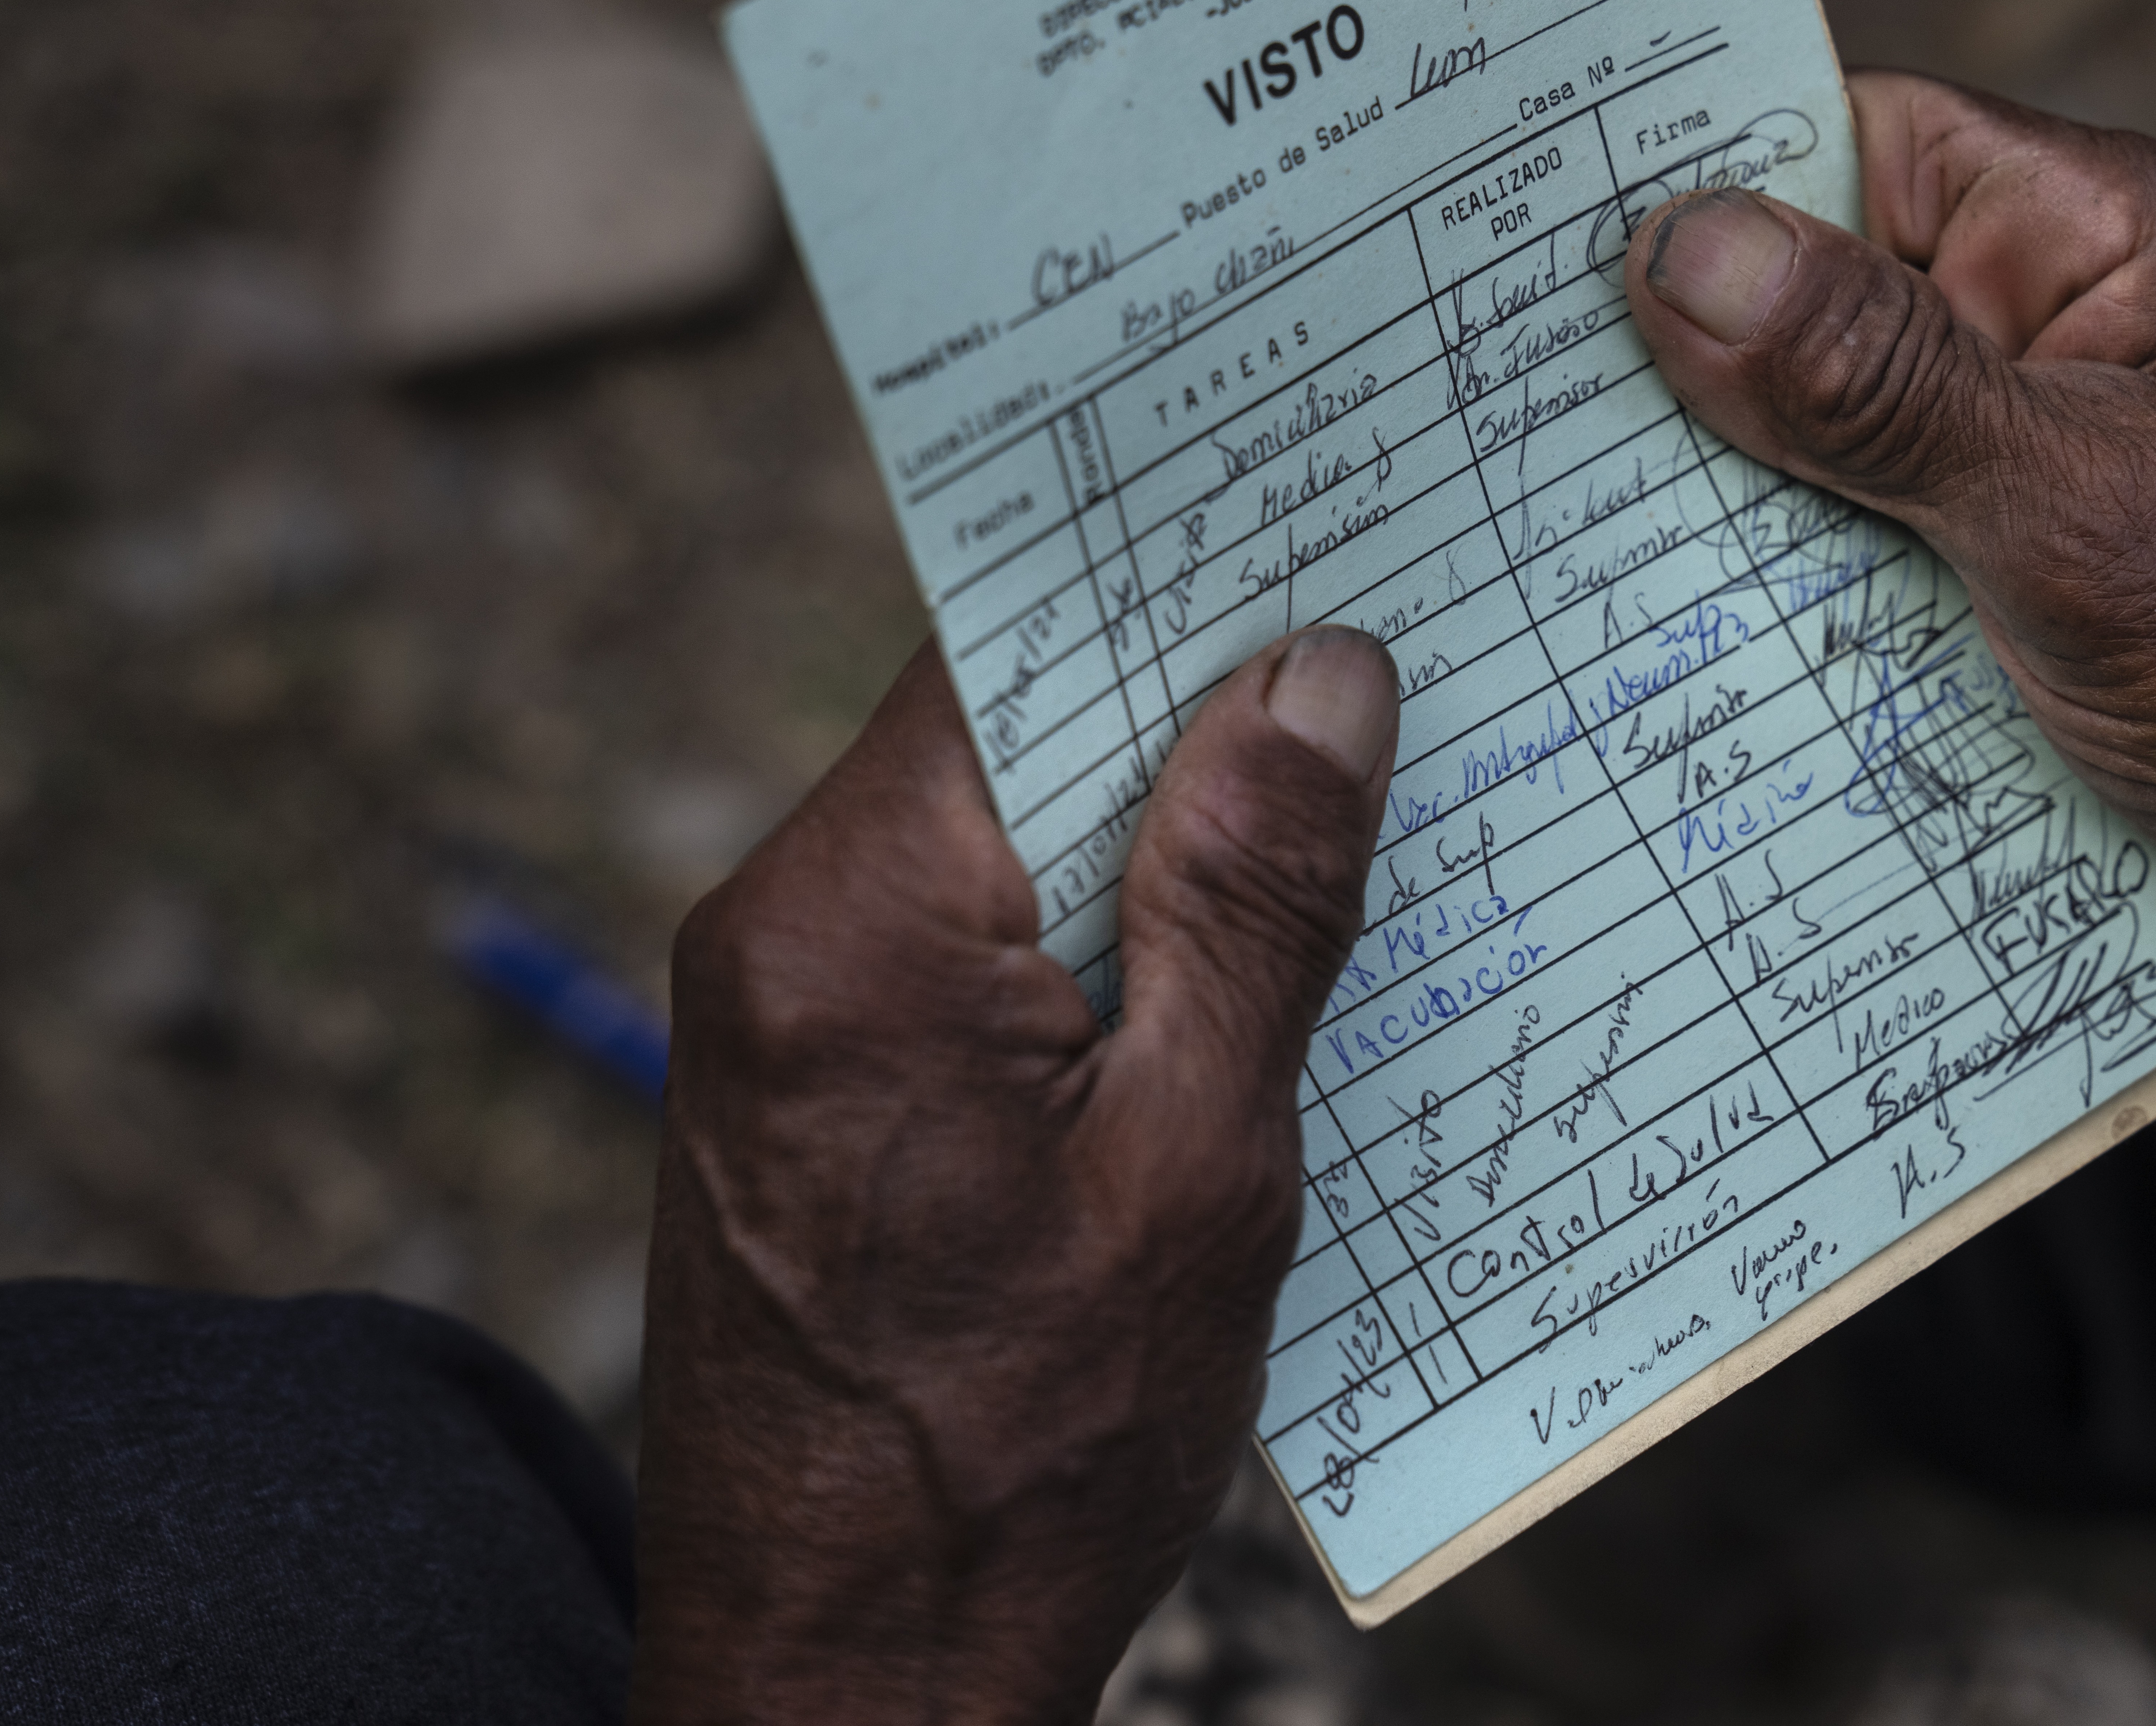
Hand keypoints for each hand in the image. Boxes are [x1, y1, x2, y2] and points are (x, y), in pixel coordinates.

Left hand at [626, 629, 1398, 1724]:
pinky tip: (1218, 1005)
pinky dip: (1097, 951)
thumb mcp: (1196, 1167)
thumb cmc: (1019, 1460)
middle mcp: (777, 939)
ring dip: (1158, 853)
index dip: (1173, 585)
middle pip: (1009, 734)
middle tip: (1378, 712)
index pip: (1013, 643)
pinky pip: (971, 948)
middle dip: (1195, 726)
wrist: (845, 1680)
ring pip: (1003, 844)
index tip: (1315, 543)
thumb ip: (1252, 906)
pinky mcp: (808, 1093)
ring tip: (1327, 875)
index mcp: (853, 925)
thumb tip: (1313, 678)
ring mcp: (778, 1020)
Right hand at [1622, 71, 2155, 1119]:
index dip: (1724, 180)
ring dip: (1757, 503)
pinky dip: (1823, 594)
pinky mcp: (2073, 588)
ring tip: (1589, 542)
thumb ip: (1879, 383)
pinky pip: (1907, 553)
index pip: (1884, 144)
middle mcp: (2110, 332)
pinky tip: (1714, 644)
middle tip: (1527, 415)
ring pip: (1863, 442)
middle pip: (1856, 300)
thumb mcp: (2078, 512)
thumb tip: (1687, 249)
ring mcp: (2091, 465)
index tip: (1556, 234)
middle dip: (1712, 369)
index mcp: (2142, 244)